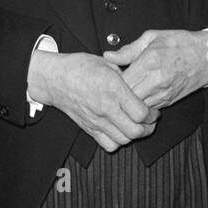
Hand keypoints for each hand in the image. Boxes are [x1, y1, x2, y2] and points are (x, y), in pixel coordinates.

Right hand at [26, 50, 158, 151]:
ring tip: (137, 126)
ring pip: (124, 140)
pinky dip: (118, 142)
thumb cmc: (79, 67)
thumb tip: (141, 81)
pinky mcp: (89, 128)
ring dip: (134, 136)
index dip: (152, 114)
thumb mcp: (107, 63)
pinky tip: (120, 131)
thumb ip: (126, 74)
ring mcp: (97, 120)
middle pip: (135, 131)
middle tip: (150, 121)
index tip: (153, 110)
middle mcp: (106, 107)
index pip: (141, 112)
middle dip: (148, 128)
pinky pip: (109, 145)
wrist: (55, 79)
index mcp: (113, 89)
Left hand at [103, 29, 207, 110]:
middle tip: (112, 88)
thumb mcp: (152, 37)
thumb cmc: (181, 43)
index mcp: (149, 62)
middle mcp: (156, 81)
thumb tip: (108, 56)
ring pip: (136, 106)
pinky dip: (141, 104)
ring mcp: (163, 93)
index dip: (112, 81)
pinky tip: (138, 95)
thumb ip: (129, 49)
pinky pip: (148, 108)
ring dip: (129, 101)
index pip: (121, 81)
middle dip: (118, 94)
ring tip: (123, 93)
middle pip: (127, 97)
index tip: (108, 77)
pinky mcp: (168, 101)